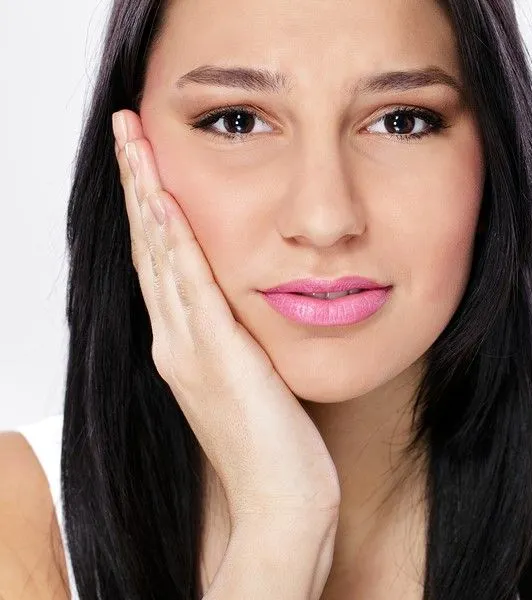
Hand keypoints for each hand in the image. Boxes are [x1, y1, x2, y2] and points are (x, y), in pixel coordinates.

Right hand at [111, 110, 340, 524]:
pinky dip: (173, 241)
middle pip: (150, 248)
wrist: (282, 501)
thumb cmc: (278, 446)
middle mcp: (177, 342)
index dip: (150, 208)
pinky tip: (164, 201)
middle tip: (126, 129)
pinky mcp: (216, 358)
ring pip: (160, 256)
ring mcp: (189, 350)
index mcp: (187, 346)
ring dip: (146, 194)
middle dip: (137, 184)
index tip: (146, 160)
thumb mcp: (256, 378)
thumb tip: (256, 306)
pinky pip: (189, 287)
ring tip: (133, 142)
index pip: (163, 261)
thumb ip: (245, 341)